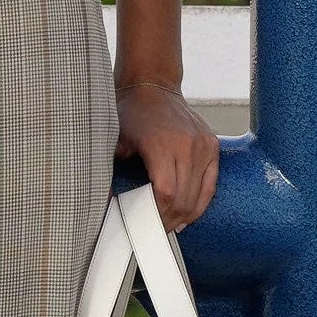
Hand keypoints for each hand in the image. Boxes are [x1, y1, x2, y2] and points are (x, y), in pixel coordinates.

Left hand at [115, 78, 217, 232]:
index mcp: (162, 144)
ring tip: (169, 224)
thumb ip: (110, 170)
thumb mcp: (115, 140)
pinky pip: (210, 184)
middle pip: (183, 199)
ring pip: (198, 196)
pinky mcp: (212, 146)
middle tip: (155, 230)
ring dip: (184, 215)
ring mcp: (204, 146)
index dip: (156, 215)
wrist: (152, 86)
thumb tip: (103, 202)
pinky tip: (187, 214)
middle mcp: (188, 145)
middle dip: (168, 220)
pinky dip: (199, 202)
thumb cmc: (130, 113)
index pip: (165, 194)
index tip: (145, 225)